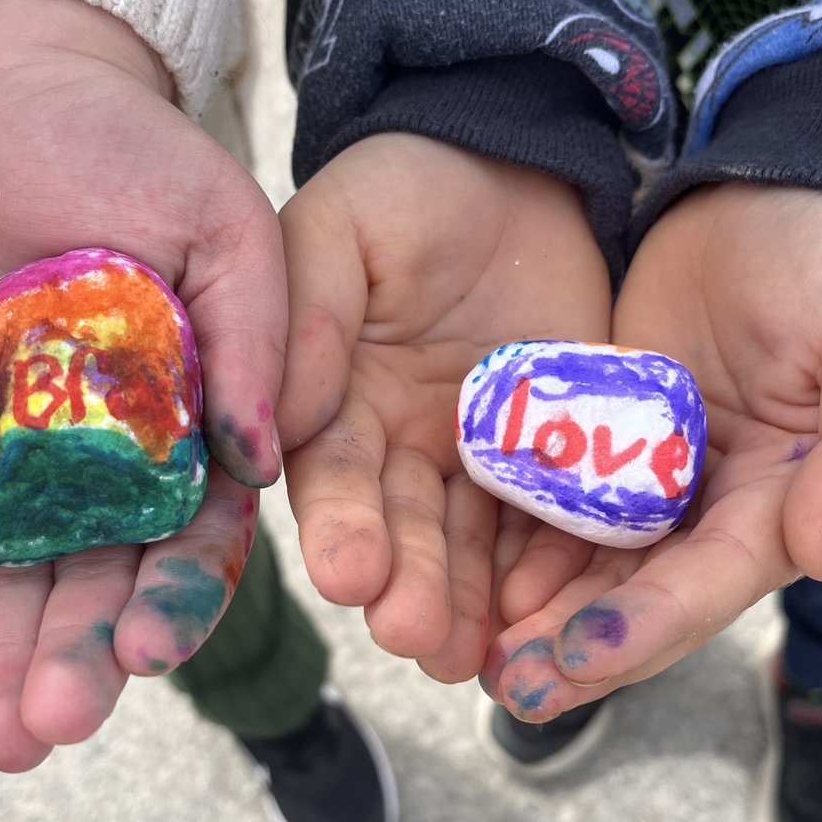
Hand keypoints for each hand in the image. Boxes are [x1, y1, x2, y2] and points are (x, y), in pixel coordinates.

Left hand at [0, 0, 284, 770]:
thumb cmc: (128, 141)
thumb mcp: (222, 224)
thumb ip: (255, 335)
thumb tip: (263, 458)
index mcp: (185, 408)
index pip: (190, 527)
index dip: (174, 595)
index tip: (148, 651)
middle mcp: (99, 441)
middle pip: (95, 568)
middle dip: (76, 649)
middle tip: (49, 720)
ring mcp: (7, 436)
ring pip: (8, 566)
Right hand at [277, 134, 611, 682]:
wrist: (513, 166)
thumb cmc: (408, 190)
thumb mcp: (339, 233)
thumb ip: (306, 318)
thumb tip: (272, 423)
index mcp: (338, 401)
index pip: (335, 475)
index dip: (342, 525)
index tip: (350, 576)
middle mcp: (401, 442)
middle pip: (404, 527)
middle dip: (409, 582)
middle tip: (416, 634)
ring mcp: (477, 454)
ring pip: (472, 541)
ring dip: (472, 600)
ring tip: (473, 656)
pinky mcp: (549, 450)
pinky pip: (550, 515)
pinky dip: (549, 565)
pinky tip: (547, 612)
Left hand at [482, 184, 821, 719]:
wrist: (766, 191)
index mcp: (784, 498)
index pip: (712, 580)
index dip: (648, 623)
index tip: (577, 656)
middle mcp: (714, 502)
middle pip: (641, 591)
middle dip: (578, 645)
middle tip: (509, 688)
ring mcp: (652, 469)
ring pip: (590, 557)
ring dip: (537, 608)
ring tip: (475, 650)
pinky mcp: (601, 429)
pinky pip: (555, 491)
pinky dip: (518, 532)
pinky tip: (472, 565)